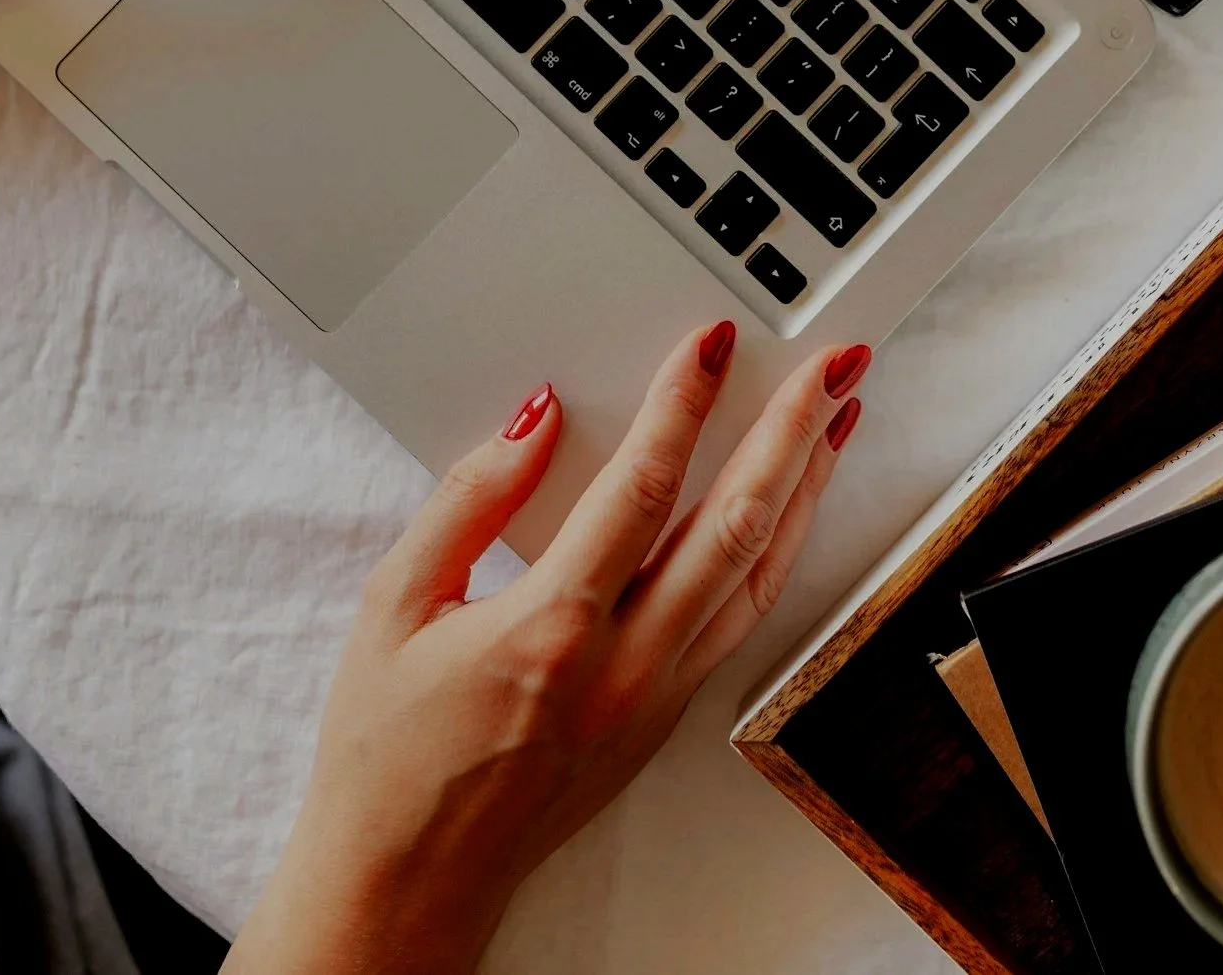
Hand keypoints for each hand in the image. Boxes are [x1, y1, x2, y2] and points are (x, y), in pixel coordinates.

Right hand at [225, 323, 869, 974]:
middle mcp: (622, 667)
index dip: (686, 403)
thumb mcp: (394, 605)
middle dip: (792, 432)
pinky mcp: (667, 719)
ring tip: (835, 418)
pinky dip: (779, 549)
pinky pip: (743, 618)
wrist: (407, 881)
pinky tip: (791, 506)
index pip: (642, 489)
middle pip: (735, 526)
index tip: (715, 342)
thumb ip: (468, 499)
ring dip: (806, 487)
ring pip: (759, 575)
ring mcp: (656, 698)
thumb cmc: (387, 752)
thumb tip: (536, 418)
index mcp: (548, 631)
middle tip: (833, 366)